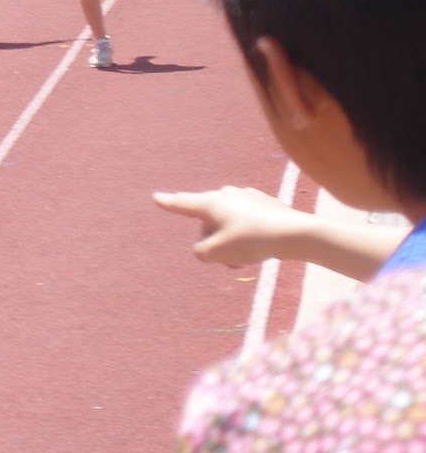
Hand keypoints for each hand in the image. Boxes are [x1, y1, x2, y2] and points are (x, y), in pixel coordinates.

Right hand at [152, 187, 306, 267]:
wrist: (295, 234)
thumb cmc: (250, 242)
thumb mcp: (217, 253)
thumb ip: (201, 251)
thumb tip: (205, 247)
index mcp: (210, 203)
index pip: (183, 204)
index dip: (168, 203)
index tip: (156, 197)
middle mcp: (226, 194)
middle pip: (209, 220)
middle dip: (214, 239)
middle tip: (228, 258)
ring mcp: (247, 196)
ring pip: (229, 221)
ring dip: (231, 239)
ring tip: (247, 256)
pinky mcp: (265, 202)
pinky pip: (247, 219)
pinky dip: (248, 233)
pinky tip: (263, 245)